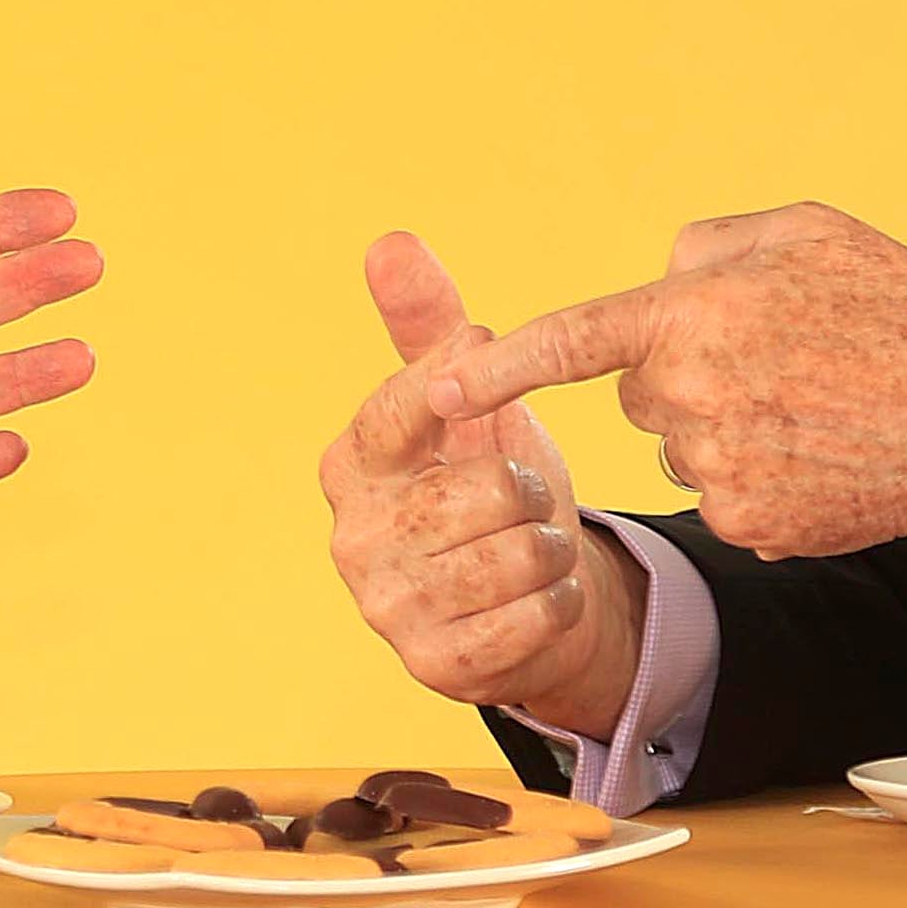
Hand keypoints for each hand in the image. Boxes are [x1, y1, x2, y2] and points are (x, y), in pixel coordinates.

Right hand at [321, 232, 647, 739]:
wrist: (521, 600)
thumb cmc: (485, 486)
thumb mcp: (465, 402)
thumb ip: (427, 324)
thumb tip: (389, 241)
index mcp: (349, 464)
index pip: (409, 404)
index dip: (469, 388)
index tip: (493, 384)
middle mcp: (353, 537)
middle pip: (488, 491)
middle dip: (532, 492)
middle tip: (526, 501)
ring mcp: (388, 608)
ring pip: (519, 555)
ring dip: (550, 548)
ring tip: (533, 548)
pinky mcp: (434, 666)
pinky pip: (534, 617)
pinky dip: (557, 602)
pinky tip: (537, 596)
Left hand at [430, 202, 906, 569]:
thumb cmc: (902, 315)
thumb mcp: (811, 235)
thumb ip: (716, 245)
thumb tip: (663, 273)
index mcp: (697, 314)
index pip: (574, 339)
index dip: (502, 364)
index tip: (439, 388)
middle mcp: (693, 395)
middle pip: (643, 391)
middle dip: (687, 376)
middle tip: (778, 364)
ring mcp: (719, 468)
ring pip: (686, 444)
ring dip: (729, 428)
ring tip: (817, 409)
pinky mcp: (748, 524)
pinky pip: (727, 493)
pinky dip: (764, 479)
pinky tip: (823, 457)